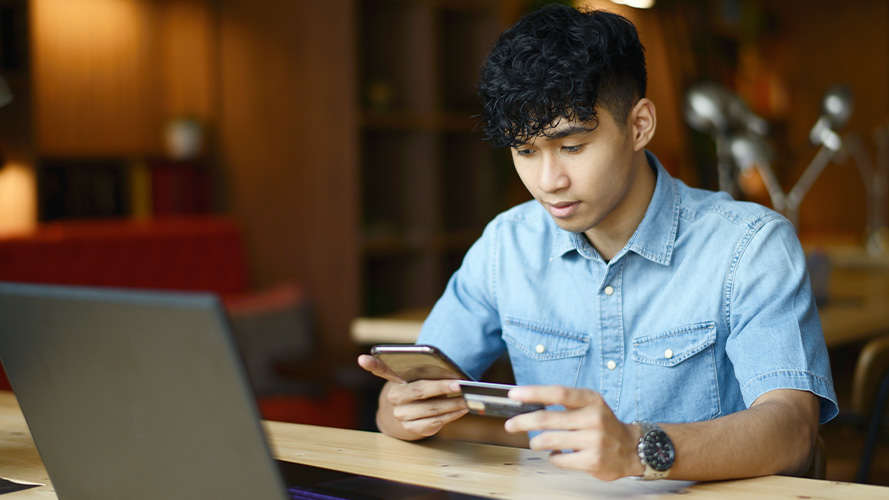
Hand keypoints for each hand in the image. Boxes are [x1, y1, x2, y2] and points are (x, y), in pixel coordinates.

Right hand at [357, 354, 468, 439]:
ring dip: (453, 404)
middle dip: (441, 388)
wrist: (403, 416)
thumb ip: (427, 372)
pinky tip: (462, 410)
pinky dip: (451, 416)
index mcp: (394, 380)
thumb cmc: (416, 389)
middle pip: (419, 391)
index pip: (380, 369)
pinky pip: (435, 423)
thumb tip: (454, 376)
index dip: (371, 364)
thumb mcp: (417, 377)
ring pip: (432, 409)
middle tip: (459, 384)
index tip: (362, 358)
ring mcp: (402, 415)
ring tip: (467, 398)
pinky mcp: (412, 429)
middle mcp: (394, 398)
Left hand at [503, 385, 642, 480]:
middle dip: (523, 421)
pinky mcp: (592, 460)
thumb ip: (565, 403)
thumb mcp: (590, 405)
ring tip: (536, 442)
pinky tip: (557, 453)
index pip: (558, 393)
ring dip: (536, 442)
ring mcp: (594, 440)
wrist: (633, 448)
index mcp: (590, 400)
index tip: (513, 395)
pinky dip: (552, 456)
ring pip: (549, 440)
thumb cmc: (603, 425)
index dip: (533, 393)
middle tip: (510, 425)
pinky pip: (558, 459)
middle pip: (547, 418)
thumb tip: (529, 403)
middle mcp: (593, 418)